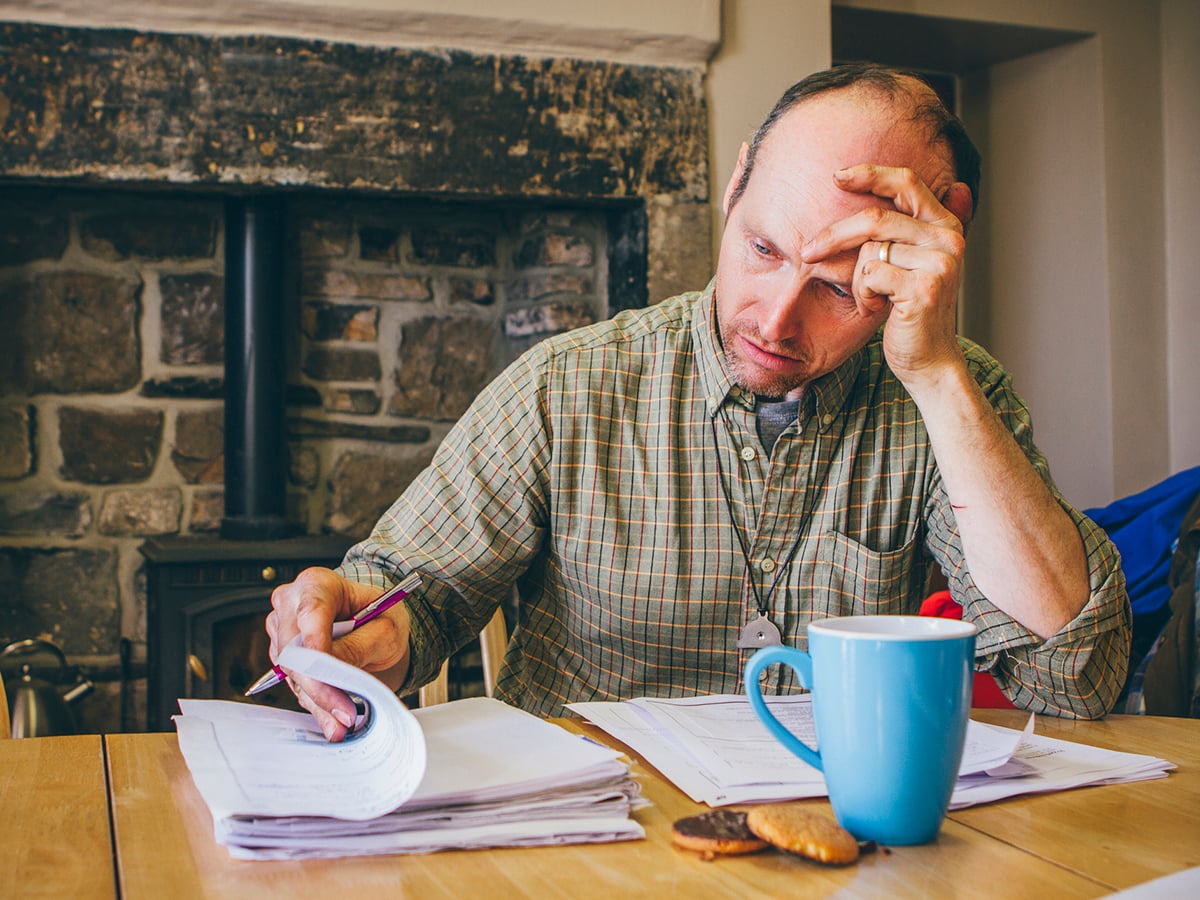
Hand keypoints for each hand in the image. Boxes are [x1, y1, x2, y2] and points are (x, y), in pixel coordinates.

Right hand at [265, 566, 412, 740]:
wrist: (374, 625)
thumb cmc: (379, 616)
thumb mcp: (384, 627)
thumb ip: (358, 645)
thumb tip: (332, 671)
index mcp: (318, 583)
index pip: (310, 612)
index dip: (316, 644)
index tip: (329, 673)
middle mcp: (291, 603)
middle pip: (294, 649)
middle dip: (320, 684)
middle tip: (346, 711)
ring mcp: (282, 631)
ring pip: (291, 673)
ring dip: (318, 700)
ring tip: (345, 719)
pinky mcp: (284, 658)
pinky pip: (295, 685)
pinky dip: (315, 705)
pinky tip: (333, 719)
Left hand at [801, 164, 972, 389]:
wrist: (928, 359)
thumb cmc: (910, 312)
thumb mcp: (911, 264)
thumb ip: (907, 230)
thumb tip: (939, 187)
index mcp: (945, 225)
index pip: (906, 182)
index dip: (870, 174)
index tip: (837, 177)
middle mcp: (948, 238)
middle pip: (875, 219)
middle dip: (834, 235)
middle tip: (809, 252)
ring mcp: (939, 262)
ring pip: (868, 252)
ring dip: (856, 280)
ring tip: (872, 297)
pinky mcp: (923, 288)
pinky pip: (869, 276)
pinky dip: (862, 295)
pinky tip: (877, 309)